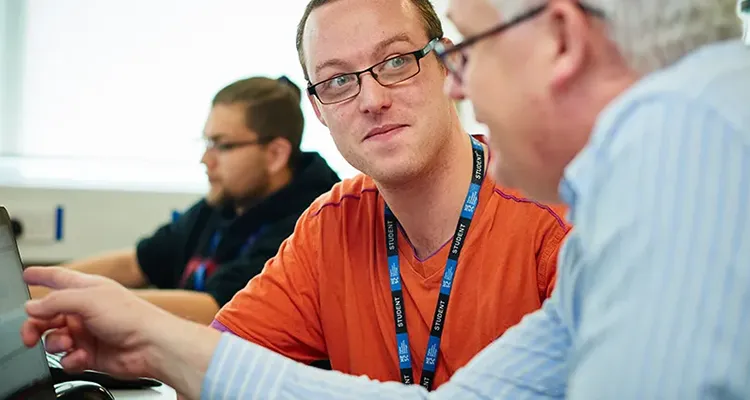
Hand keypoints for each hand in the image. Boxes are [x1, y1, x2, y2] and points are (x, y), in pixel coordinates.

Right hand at [20, 267, 174, 378]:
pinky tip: (81, 356)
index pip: (59, 278)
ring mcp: (87, 332)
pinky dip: (70, 359)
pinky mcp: (90, 353)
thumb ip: (57, 301)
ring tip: (68, 344)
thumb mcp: (89, 299)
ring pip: (54, 339)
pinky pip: (67, 358)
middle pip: (48, 315)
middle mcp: (85, 310)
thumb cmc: (132, 317)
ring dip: (56, 343)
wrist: (151, 346)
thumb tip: (33, 306)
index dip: (42, 275)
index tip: (27, 275)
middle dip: (36, 325)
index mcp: (87, 289)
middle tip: (31, 335)